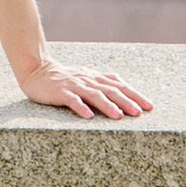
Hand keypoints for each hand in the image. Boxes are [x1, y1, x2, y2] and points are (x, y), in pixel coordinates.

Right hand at [13, 53, 149, 120]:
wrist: (36, 70)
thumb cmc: (64, 78)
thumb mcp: (85, 77)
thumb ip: (102, 81)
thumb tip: (123, 87)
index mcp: (95, 77)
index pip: (119, 85)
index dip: (135, 95)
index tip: (149, 107)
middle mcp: (87, 80)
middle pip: (110, 90)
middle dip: (126, 101)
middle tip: (139, 113)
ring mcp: (74, 85)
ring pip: (93, 94)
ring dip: (107, 105)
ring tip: (118, 116)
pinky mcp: (60, 91)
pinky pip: (72, 99)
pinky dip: (80, 107)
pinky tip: (88, 116)